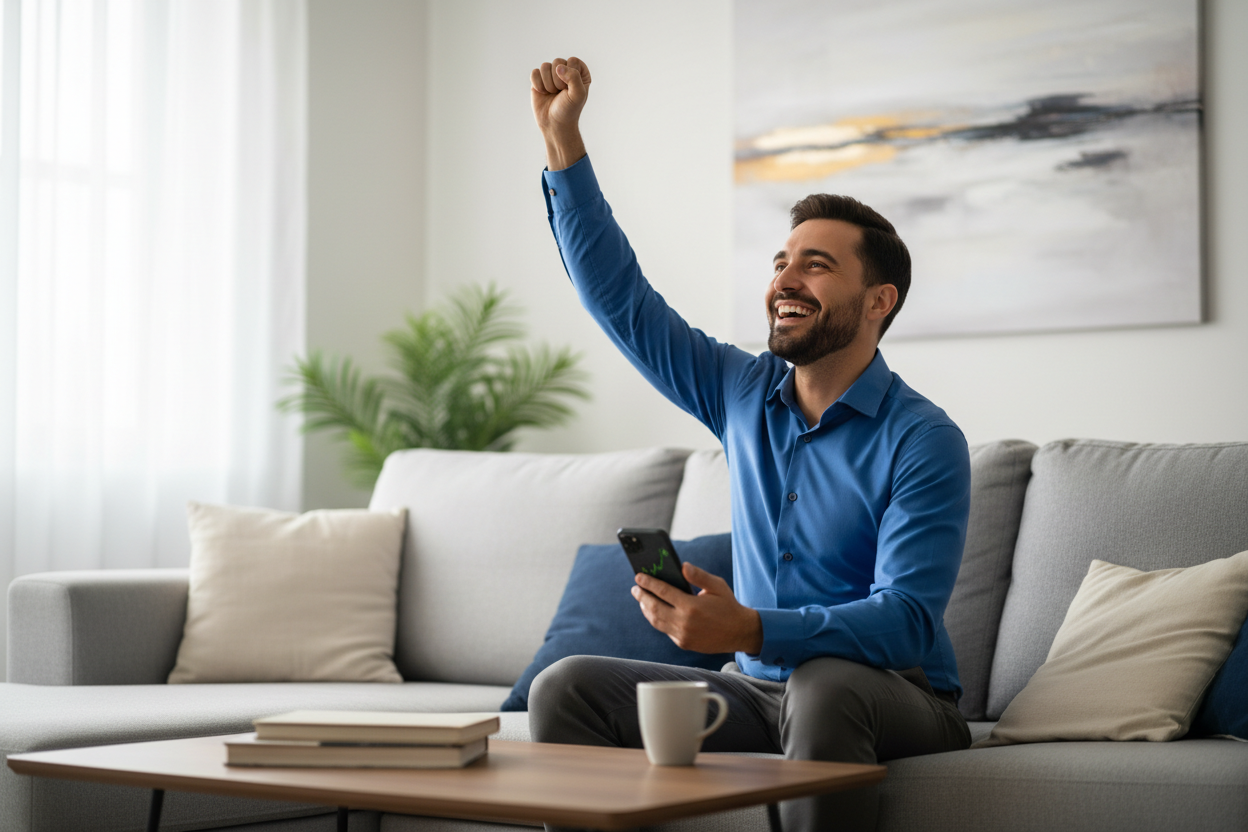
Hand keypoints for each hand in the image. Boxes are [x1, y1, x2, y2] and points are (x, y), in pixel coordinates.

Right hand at [530, 57, 590, 170]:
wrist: (554, 124)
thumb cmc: (569, 110)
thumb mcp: (578, 95)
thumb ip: (574, 77)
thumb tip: (558, 67)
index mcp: (580, 72)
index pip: (572, 61)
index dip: (570, 75)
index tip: (570, 89)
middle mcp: (566, 71)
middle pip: (557, 62)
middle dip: (557, 81)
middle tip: (560, 93)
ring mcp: (551, 74)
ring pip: (545, 66)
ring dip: (548, 84)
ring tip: (552, 94)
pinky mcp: (538, 80)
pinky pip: (534, 73)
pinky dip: (538, 85)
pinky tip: (543, 93)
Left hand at [632, 563, 763, 654]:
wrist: (740, 632)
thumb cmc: (728, 606)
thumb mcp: (717, 586)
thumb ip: (698, 575)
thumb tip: (682, 565)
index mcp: (691, 606)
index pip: (663, 592)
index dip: (648, 583)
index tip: (638, 576)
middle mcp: (684, 622)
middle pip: (654, 608)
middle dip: (642, 596)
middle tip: (635, 588)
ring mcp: (682, 635)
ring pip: (656, 621)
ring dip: (646, 609)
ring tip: (642, 599)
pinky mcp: (683, 643)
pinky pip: (665, 629)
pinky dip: (657, 619)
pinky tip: (655, 611)